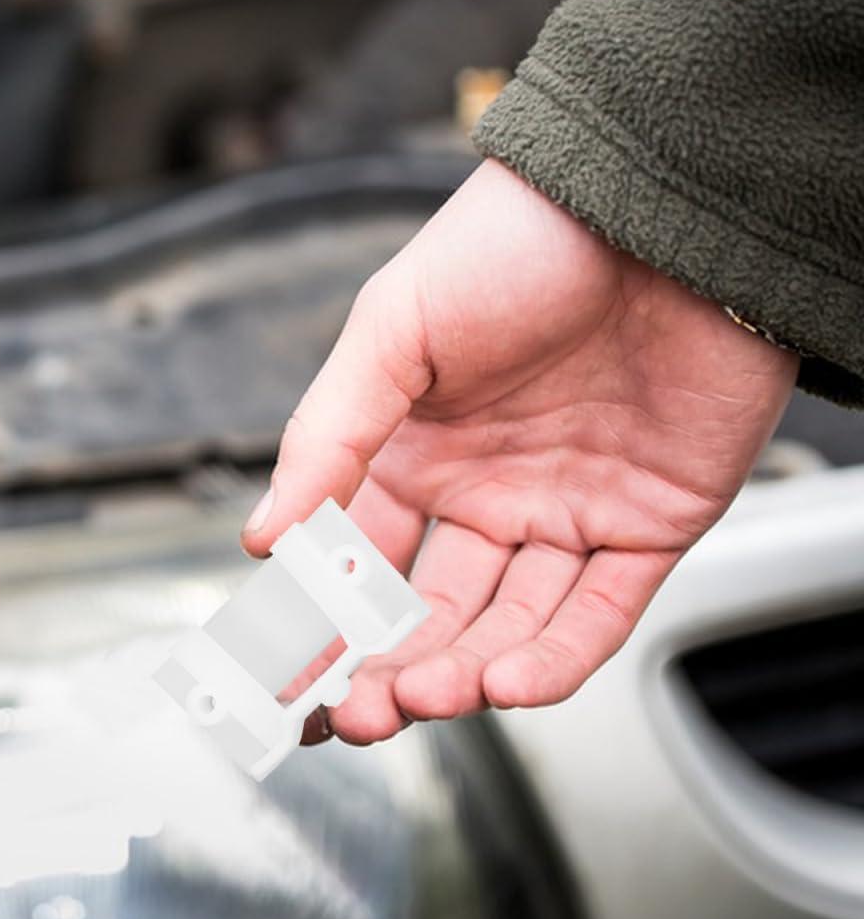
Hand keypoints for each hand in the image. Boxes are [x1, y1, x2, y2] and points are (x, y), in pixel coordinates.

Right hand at [242, 158, 796, 743]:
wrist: (654, 206)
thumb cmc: (516, 241)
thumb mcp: (393, 327)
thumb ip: (328, 435)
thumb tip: (264, 533)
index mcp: (415, 446)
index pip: (357, 557)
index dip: (322, 619)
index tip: (289, 670)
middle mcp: (486, 486)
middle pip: (425, 609)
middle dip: (386, 667)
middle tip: (351, 712)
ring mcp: (565, 509)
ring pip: (506, 624)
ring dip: (461, 672)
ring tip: (421, 696)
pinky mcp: (645, 521)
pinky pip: (598, 613)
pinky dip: (554, 659)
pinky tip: (506, 681)